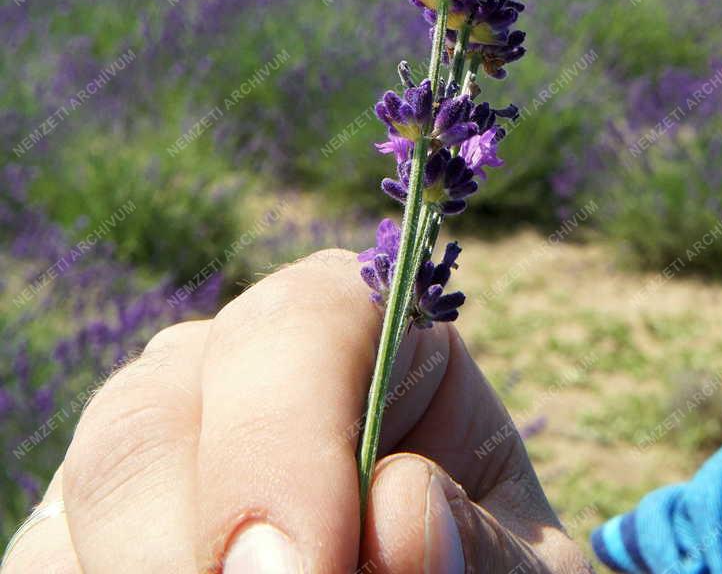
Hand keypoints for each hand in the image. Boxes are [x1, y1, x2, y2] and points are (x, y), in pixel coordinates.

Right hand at [4, 250, 593, 572]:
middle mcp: (227, 365)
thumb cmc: (482, 568)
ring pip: (89, 492)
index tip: (307, 570)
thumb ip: (482, 547)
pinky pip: (47, 566)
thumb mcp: (521, 568)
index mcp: (356, 330)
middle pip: (155, 411)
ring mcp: (143, 446)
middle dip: (192, 542)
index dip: (285, 438)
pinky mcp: (80, 535)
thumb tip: (397, 514)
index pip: (299, 324)